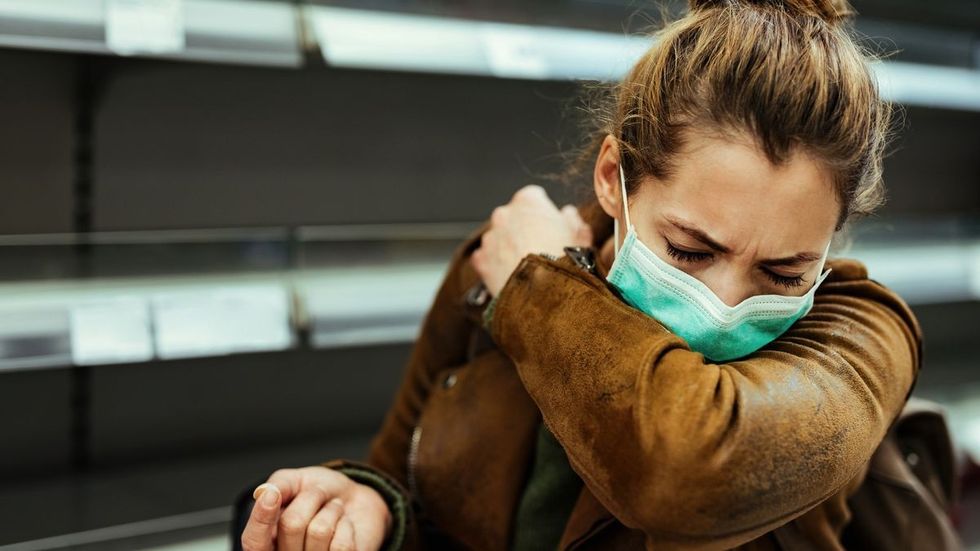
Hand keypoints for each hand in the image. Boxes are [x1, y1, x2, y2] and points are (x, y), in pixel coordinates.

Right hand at [241, 466, 391, 550]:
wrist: (354, 501)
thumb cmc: (322, 495)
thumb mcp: (297, 480)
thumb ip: (279, 484)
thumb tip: (264, 492)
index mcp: (267, 540)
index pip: (254, 541)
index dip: (261, 519)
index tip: (271, 496)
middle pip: (292, 525)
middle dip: (311, 498)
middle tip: (319, 497)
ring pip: (319, 531)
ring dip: (332, 510)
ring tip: (334, 510)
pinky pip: (341, 544)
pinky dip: (346, 526)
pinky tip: (344, 526)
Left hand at [471, 185, 591, 295]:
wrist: (546, 295)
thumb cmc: (566, 263)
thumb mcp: (581, 237)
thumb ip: (573, 219)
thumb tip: (568, 214)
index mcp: (529, 201)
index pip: (533, 197)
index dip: (543, 212)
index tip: (550, 225)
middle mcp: (504, 214)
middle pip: (513, 217)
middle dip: (523, 228)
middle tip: (540, 248)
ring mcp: (490, 237)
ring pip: (499, 238)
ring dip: (509, 247)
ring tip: (527, 266)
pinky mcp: (480, 260)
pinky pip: (487, 259)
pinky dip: (496, 265)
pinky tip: (512, 276)